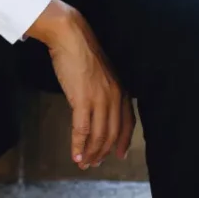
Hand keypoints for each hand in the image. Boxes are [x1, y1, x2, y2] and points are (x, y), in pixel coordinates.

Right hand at [27, 0, 135, 169]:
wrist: (70, 35)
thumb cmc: (81, 50)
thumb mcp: (100, 72)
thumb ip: (103, 88)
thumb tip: (95, 104)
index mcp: (121, 89)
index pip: (127, 123)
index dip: (123, 141)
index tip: (119, 154)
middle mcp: (115, 96)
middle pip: (113, 133)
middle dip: (103, 151)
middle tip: (94, 163)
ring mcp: (99, 99)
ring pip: (98, 135)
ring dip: (90, 152)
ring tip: (83, 162)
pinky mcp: (82, 99)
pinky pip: (81, 129)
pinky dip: (78, 145)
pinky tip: (74, 155)